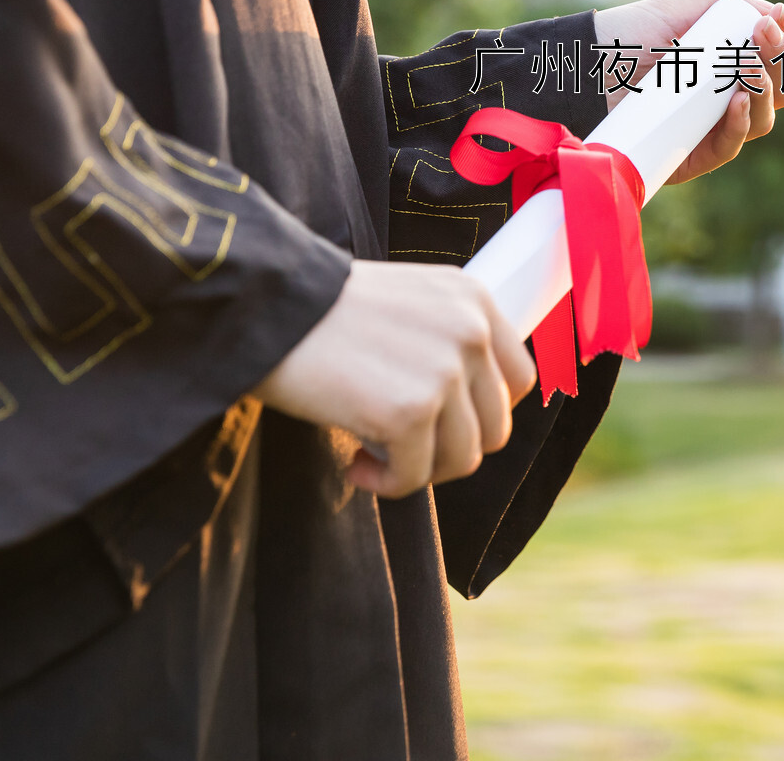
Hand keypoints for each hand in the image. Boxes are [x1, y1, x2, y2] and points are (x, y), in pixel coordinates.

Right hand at [252, 260, 536, 497]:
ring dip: (419, 468)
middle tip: (403, 446)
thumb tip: (466, 412)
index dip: (482, 413)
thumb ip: (447, 341)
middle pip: (495, 427)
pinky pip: (415, 477)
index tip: (441, 422)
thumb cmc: (323, 311)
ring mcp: (445, 372)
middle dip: (449, 448)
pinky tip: (355, 464)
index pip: (519, 379)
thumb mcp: (409, 302)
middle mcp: (471, 332)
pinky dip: (386, 482)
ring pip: (462, 459)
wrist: (264, 306)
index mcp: (475, 300)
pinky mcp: (411, 412)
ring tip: (372, 454)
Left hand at [593, 0, 783, 183]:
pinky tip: (739, 101)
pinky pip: (730, 146)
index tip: (779, 20)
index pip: (775, 57)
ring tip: (747, 69)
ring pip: (764, 119)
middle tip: (762, 37)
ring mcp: (710, 127)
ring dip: (766, 90)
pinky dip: (742, 124)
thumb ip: (728, 2)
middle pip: (780, 89)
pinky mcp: (691, 155)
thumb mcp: (679, 7)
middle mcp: (725, 95)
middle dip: (780, 61)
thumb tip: (776, 16)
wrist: (583, 68)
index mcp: (728, 61)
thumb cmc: (627, 36)